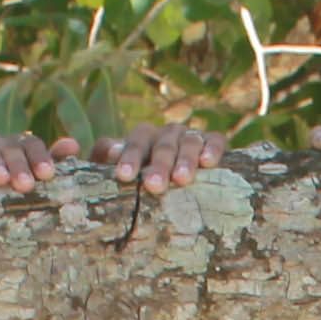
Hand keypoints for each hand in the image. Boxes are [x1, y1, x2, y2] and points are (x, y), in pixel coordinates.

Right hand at [0, 130, 79, 189]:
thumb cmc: (3, 189)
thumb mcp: (29, 177)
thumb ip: (50, 162)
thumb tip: (73, 145)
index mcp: (18, 147)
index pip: (31, 144)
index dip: (40, 156)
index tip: (47, 174)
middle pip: (10, 148)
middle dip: (18, 165)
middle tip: (25, 185)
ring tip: (0, 179)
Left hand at [100, 121, 228, 190]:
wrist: (170, 178)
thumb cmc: (140, 178)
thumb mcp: (116, 167)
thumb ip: (105, 156)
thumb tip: (113, 152)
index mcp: (142, 137)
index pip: (136, 144)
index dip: (130, 158)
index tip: (124, 175)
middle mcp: (166, 133)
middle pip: (163, 146)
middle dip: (159, 165)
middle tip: (154, 185)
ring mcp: (189, 136)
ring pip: (188, 143)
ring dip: (185, 160)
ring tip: (181, 179)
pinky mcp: (212, 141)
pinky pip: (215, 140)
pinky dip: (212, 148)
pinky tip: (208, 162)